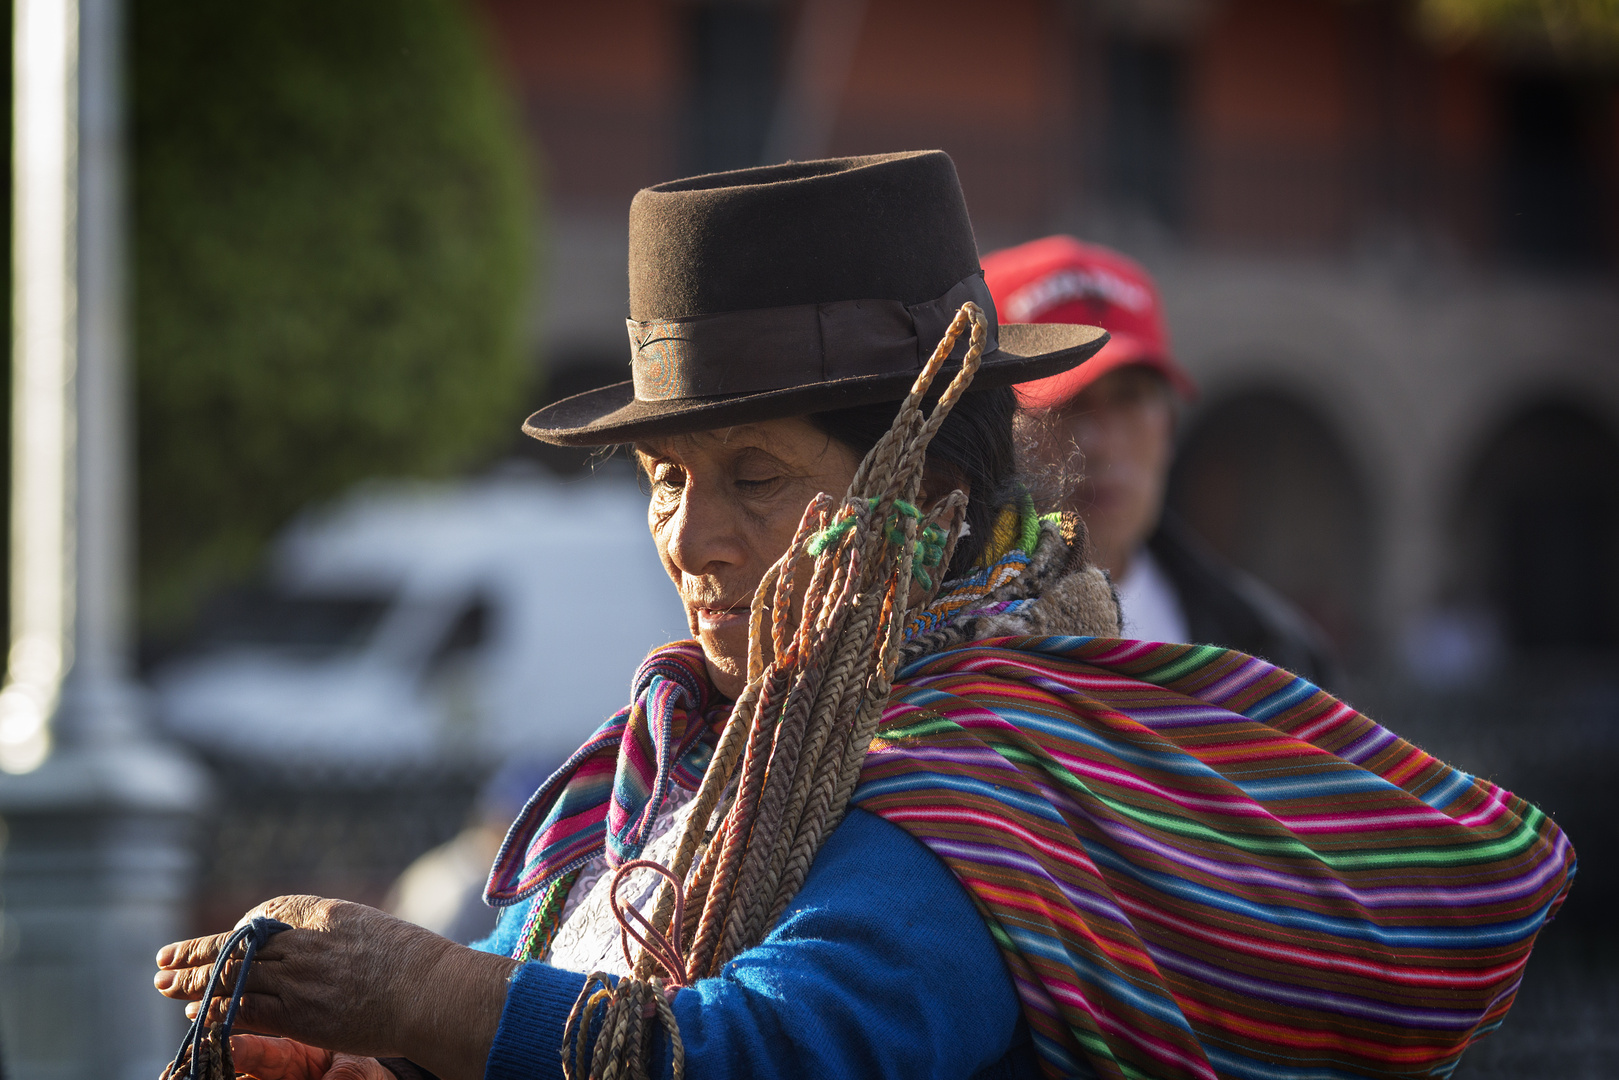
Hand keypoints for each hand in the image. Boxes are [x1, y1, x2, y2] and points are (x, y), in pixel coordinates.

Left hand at [155, 895, 517, 1079]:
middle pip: (237, 946)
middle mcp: (305, 942)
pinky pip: (246, 1011)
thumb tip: (318, 940)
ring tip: (164, 986)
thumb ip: (337, 933)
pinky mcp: (301, 1014)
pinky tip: (196, 1015)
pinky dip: (216, 1012)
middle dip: (196, 953)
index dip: (230, 932)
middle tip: (163, 959)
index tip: (210, 938)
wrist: (431, 991)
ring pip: (232, 977)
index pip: (262, 919)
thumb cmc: (415, 963)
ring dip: (193, 983)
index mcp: (323, 915)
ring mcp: (301, 978)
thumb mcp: (370, 930)